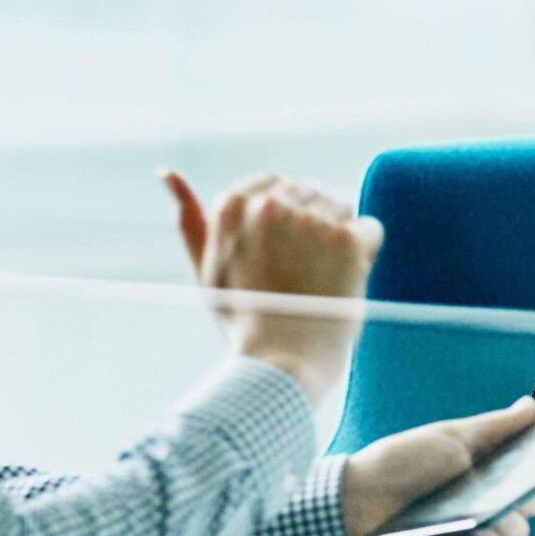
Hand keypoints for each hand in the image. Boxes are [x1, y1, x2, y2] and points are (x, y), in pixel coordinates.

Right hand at [161, 169, 382, 399]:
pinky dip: (364, 255)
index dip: (285, 219)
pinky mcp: (346, 240)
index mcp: (233, 206)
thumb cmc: (242, 320)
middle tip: (300, 275)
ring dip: (338, 240)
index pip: (277, 184)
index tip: (281, 255)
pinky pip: (369, 229)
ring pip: (342, 207)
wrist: (279, 364)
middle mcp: (269, 205)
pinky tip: (343, 281)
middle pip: (311, 192)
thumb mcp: (205, 268)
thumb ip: (190, 219)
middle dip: (312, 227)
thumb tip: (165, 171)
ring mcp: (309, 221)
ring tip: (319, 280)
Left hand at [341, 398, 534, 535]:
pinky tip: (480, 530)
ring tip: (495, 512)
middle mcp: (481, 512)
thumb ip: (495, 427)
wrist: (356, 500)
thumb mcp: (450, 437)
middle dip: (529, 497)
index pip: (526, 478)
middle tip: (523, 487)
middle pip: (526, 509)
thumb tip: (532, 407)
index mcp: (481, 480)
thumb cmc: (400, 463)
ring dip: (510, 522)